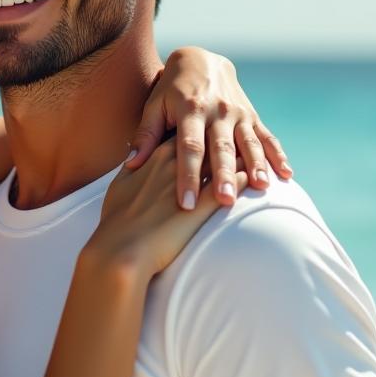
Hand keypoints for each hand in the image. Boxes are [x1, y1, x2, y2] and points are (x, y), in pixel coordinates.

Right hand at [88, 140, 246, 278]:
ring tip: (256, 156)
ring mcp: (194, 181)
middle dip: (226, 137)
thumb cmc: (117, 221)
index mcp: (158, 155)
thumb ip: (131, 168)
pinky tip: (258, 178)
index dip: (198, 131)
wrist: (123, 249)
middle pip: (210, 141)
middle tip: (239, 135)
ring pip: (226, 158)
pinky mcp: (206, 202)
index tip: (209, 127)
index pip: (184, 134)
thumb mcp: (120, 186)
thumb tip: (133, 160)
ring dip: (243, 156)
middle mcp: (179, 161)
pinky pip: (235, 183)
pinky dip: (248, 177)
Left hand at [125, 47, 290, 209]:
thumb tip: (131, 164)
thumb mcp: (154, 105)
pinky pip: (266, 136)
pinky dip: (277, 154)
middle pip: (221, 148)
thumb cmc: (170, 89)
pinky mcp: (252, 115)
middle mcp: (218, 111)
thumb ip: (146, 134)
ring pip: (248, 142)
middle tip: (226, 201)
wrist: (200, 59)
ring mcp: (238, 112)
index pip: (188, 148)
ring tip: (261, 188)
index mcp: (190, 109)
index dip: (187, 176)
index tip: (185, 203)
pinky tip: (286, 174)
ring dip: (256, 165)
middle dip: (224, 175)